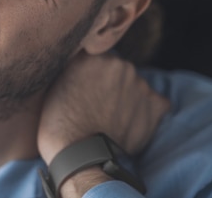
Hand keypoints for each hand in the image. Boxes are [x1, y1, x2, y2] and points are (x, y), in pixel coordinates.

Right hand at [37, 50, 169, 163]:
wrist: (79, 155)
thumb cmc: (59, 124)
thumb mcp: (55, 84)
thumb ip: (74, 68)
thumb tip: (82, 65)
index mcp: (92, 55)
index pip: (97, 58)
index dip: (92, 75)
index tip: (87, 89)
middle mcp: (118, 63)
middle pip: (117, 70)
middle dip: (111, 85)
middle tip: (98, 107)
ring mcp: (139, 83)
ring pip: (135, 86)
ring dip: (128, 98)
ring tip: (112, 121)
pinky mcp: (154, 103)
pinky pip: (157, 103)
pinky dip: (148, 112)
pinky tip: (132, 125)